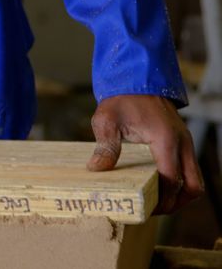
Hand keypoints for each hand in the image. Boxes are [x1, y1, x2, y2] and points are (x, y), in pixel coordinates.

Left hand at [87, 95, 203, 213]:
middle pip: (192, 186)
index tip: (146, 209)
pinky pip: (189, 170)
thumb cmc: (122, 100)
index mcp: (165, 140)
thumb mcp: (107, 120)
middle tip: (153, 211)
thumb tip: (97, 169)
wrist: (138, 80)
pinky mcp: (183, 143)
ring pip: (195, 180)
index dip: (162, 199)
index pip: (171, 180)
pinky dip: (180, 182)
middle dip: (175, 203)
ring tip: (157, 202)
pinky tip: (159, 186)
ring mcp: (186, 143)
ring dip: (180, 194)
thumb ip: (106, 146)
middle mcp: (182, 144)